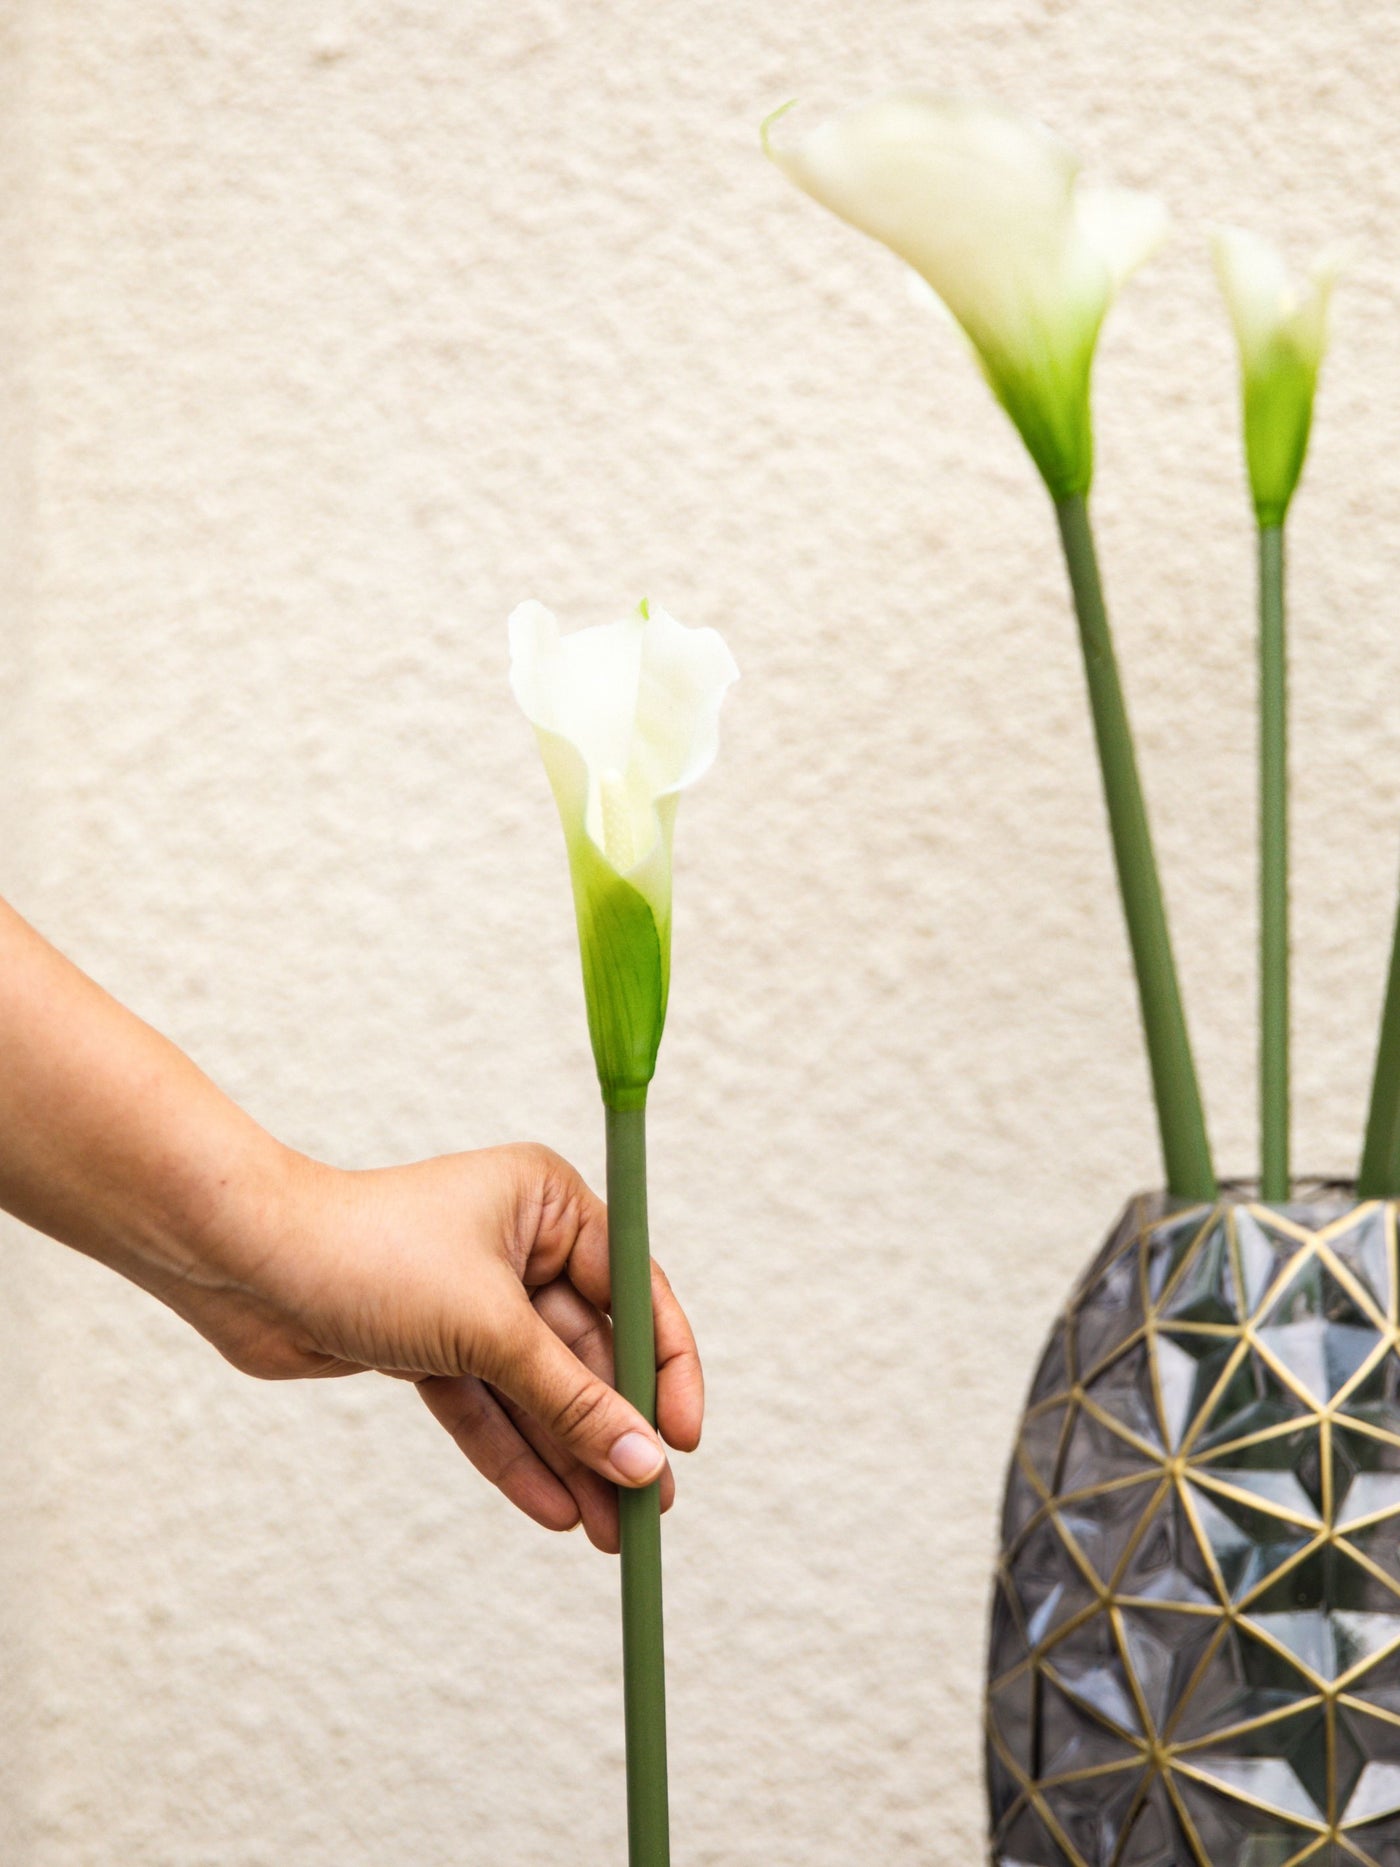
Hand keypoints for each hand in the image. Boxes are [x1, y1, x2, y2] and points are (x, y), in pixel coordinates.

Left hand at [149, 1141, 703, 1553]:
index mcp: (549, 1201)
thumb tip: (647, 1463)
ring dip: (571, 1458)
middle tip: (647, 1511)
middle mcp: (519, 1243)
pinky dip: (515, 1455)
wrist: (242, 1263)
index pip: (636, 1289)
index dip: (666, 1369)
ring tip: (607, 1533)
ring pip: (539, 1389)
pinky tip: (553, 1510)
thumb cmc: (368, 1256)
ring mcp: (474, 1297)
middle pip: (589, 1350)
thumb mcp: (489, 1330)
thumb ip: (573, 1401)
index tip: (684, 1442)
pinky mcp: (431, 1344)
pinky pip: (489, 1406)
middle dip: (613, 1432)